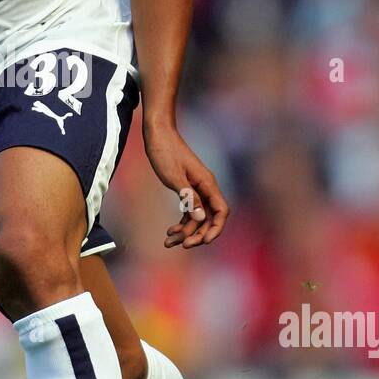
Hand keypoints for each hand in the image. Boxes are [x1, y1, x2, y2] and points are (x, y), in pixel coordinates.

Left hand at [143, 125, 228, 247]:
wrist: (157, 133)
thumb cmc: (165, 151)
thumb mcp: (174, 176)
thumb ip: (188, 196)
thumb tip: (201, 218)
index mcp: (207, 183)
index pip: (221, 211)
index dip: (216, 228)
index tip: (204, 241)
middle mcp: (205, 187)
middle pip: (210, 218)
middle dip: (198, 234)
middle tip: (183, 245)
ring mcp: (196, 189)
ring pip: (197, 217)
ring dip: (186, 231)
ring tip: (169, 242)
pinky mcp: (187, 189)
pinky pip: (189, 211)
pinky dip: (181, 223)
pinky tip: (170, 232)